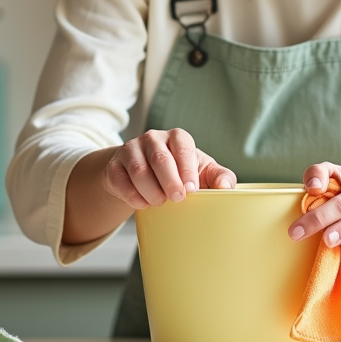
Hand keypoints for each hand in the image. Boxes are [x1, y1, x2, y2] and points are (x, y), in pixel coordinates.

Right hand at [102, 128, 235, 208]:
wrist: (146, 174)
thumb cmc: (181, 172)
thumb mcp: (202, 171)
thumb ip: (220, 177)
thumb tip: (226, 187)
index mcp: (177, 137)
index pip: (182, 147)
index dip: (187, 168)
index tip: (192, 189)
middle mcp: (153, 139)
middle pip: (159, 158)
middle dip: (169, 181)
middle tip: (177, 198)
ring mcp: (131, 150)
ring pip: (138, 170)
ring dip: (151, 191)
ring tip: (160, 203)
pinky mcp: (115, 165)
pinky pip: (121, 181)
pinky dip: (133, 196)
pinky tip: (143, 204)